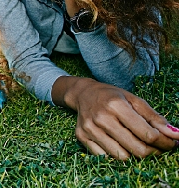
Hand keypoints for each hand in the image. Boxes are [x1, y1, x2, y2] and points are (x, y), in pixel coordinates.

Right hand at [56, 77, 178, 158]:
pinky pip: (105, 156)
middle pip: (137, 149)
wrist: (83, 94)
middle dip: (153, 152)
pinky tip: (120, 144)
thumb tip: (175, 135)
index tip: (171, 143)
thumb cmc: (112, 96)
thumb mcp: (134, 100)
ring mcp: (90, 129)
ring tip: (138, 144)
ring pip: (122, 156)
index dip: (164, 142)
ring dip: (135, 154)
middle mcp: (102, 118)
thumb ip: (154, 118)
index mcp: (116, 105)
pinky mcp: (81, 137)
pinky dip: (116, 154)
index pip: (147, 134)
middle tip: (158, 148)